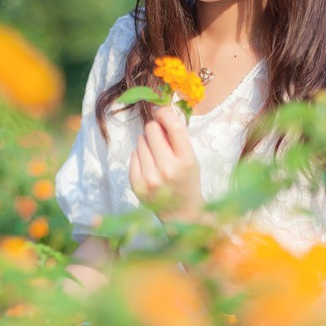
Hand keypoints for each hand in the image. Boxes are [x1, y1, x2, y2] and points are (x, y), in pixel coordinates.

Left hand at [129, 105, 203, 222]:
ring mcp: (149, 178)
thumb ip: (177, 138)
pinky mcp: (136, 185)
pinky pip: (133, 155)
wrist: (182, 215)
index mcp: (186, 161)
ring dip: (148, 144)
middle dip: (156, 129)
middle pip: (151, 130)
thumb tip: (159, 113)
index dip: (165, 113)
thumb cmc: (188, 182)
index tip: (161, 111)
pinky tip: (149, 166)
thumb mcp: (192, 159)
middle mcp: (166, 169)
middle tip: (161, 140)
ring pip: (140, 141)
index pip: (174, 127)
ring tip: (157, 157)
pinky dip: (140, 157)